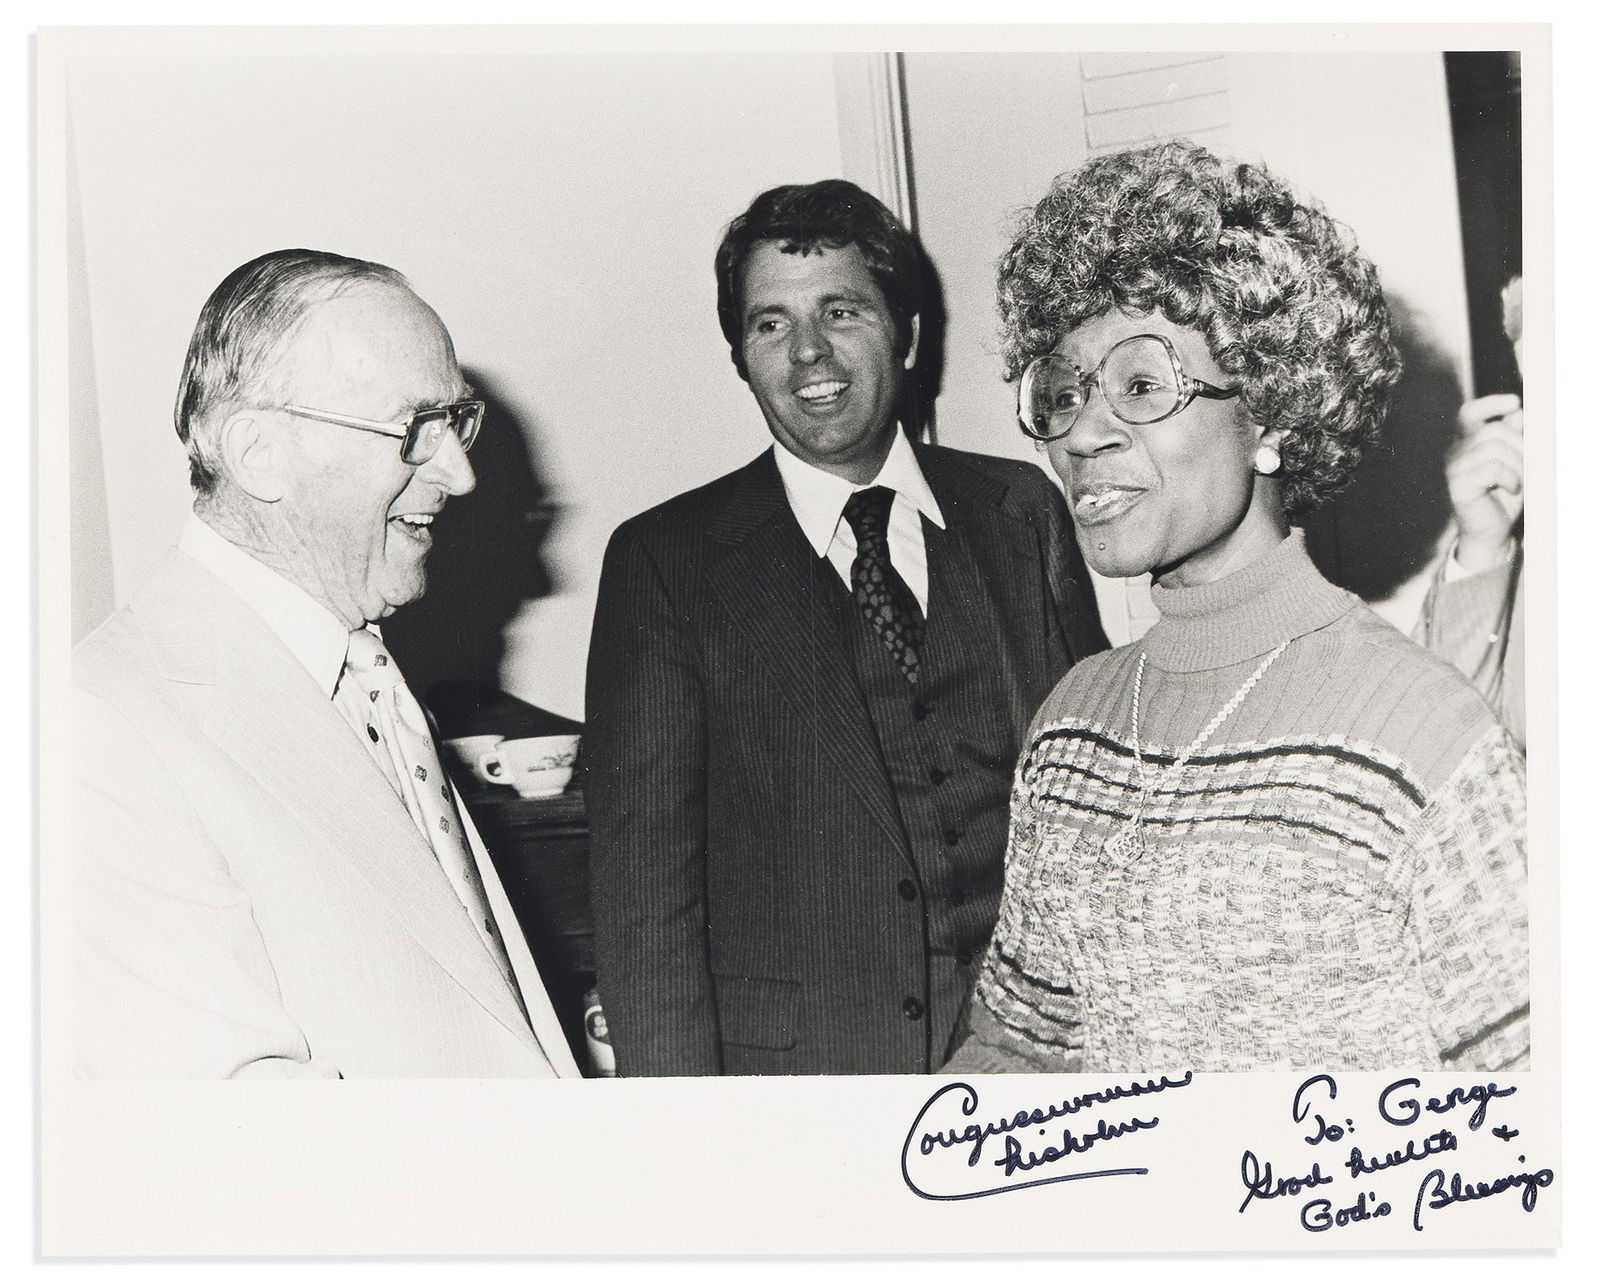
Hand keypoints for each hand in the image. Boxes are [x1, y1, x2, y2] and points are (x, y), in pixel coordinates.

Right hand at [1446, 392, 1523, 573]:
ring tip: (1517, 481)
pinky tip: (1509, 488)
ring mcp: (1454, 468)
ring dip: (1517, 466)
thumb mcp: (1514, 461)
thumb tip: (1519, 412)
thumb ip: (1514, 436)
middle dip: (1520, 447)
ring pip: (1495, 449)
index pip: (1470, 413)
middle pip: (1494, 431)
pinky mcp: (1458, 485)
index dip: (1490, 403)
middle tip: (1526, 468)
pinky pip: (1492, 469)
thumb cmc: (1502, 495)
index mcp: (1467, 442)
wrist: (1491, 530)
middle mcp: (1456, 452)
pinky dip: (1510, 478)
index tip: (1514, 402)